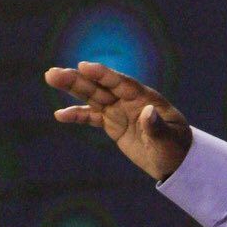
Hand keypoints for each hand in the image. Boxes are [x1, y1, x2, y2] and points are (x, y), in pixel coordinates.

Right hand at [43, 61, 192, 181]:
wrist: (175, 160)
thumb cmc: (176, 149)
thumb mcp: (169, 140)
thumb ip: (157, 127)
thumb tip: (147, 112)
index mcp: (144, 98)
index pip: (121, 83)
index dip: (103, 75)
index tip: (84, 66)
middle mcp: (128, 100)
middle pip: (100, 87)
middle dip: (78, 79)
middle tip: (53, 73)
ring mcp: (119, 110)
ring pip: (92, 96)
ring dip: (72, 89)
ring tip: (50, 77)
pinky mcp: (112, 123)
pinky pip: (92, 117)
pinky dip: (77, 116)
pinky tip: (59, 115)